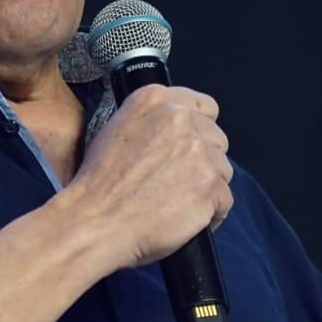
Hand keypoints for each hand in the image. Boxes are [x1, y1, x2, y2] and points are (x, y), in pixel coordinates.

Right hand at [60, 84, 231, 268]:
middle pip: (217, 139)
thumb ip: (152, 121)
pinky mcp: (209, 185)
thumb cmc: (99, 185)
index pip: (205, 106)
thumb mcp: (116, 130)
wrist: (95, 222)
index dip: (200, 130)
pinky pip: (225, 201)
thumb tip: (178, 130)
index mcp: (155, 100)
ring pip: (223, 170)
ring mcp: (198, 152)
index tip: (192, 146)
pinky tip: (185, 219)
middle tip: (176, 181)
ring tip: (176, 203)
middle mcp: (180, 119)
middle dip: (203, 160)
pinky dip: (210, 214)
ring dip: (206, 187)